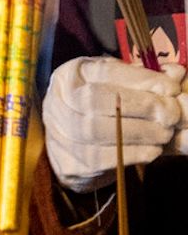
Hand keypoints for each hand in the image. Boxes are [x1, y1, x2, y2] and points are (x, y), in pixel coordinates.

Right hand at [44, 56, 184, 191]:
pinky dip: (134, 153)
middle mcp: (57, 101)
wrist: (71, 144)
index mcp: (70, 75)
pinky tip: (152, 149)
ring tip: (164, 132)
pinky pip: (102, 158)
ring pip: (98, 131)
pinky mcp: (69, 162)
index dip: (140, 79)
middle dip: (142, 106)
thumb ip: (143, 79)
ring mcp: (59, 133)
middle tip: (172, 113)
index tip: (171, 87)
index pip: (104, 72)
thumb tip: (175, 74)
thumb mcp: (116, 85)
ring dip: (141, 132)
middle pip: (97, 101)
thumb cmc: (99, 108)